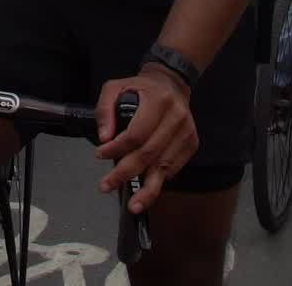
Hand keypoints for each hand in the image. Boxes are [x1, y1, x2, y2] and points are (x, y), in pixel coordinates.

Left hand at [94, 66, 198, 213]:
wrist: (172, 85)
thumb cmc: (142, 89)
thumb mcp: (116, 88)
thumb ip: (105, 109)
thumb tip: (104, 137)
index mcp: (158, 100)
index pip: (136, 133)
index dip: (117, 148)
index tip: (100, 154)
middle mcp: (176, 117)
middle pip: (149, 153)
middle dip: (126, 173)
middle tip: (107, 185)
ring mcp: (186, 133)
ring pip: (164, 166)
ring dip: (146, 188)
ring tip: (133, 205)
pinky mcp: (191, 144)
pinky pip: (173, 168)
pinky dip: (159, 179)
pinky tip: (146, 187)